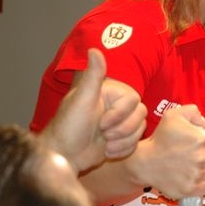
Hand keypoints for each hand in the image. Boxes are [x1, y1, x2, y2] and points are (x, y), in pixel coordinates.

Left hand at [41, 48, 146, 171]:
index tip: (102, 124)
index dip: (121, 114)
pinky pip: (136, 142)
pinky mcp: (122, 138)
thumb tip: (94, 49)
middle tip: (104, 136)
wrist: (63, 156)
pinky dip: (124, 150)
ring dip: (123, 142)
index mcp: (111, 93)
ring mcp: (121, 123)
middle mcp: (118, 106)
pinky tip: (107, 152)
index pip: (133, 100)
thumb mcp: (81, 100)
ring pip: (140, 129)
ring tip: (106, 146)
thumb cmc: (68, 127)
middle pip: (141, 114)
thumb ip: (93, 75)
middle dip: (123, 130)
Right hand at [135, 105, 204, 198]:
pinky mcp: (191, 189)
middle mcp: (202, 157)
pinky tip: (196, 178)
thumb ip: (193, 112)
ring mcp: (197, 174)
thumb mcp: (174, 115)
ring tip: (195, 166)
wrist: (144, 162)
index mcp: (201, 139)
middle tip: (195, 155)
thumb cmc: (160, 138)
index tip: (196, 144)